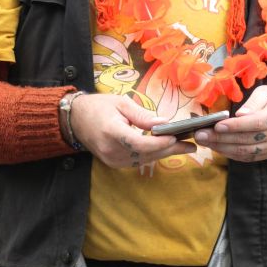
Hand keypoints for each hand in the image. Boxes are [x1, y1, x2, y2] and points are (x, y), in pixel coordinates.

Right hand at [69, 93, 196, 168]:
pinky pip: (138, 161)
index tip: (176, 137)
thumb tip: (164, 123)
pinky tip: (167, 149)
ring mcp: (112, 160)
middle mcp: (112, 150)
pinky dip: (153, 155)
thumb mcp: (121, 103)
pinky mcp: (114, 163)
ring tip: (185, 147)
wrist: (75, 120)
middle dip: (171, 149)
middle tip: (192, 145)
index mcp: (112, 132)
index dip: (159, 142)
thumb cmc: (98, 107)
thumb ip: (142, 115)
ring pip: (145, 160)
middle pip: (146, 154)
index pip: (140, 143)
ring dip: (165, 154)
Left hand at [194, 88, 266, 162]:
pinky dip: (230, 154)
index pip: (256, 123)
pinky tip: (216, 147)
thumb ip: (254, 102)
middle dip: (221, 138)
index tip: (217, 125)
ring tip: (204, 141)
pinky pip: (247, 157)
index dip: (236, 126)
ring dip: (222, 147)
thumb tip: (240, 115)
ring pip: (245, 151)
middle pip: (246, 139)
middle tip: (200, 134)